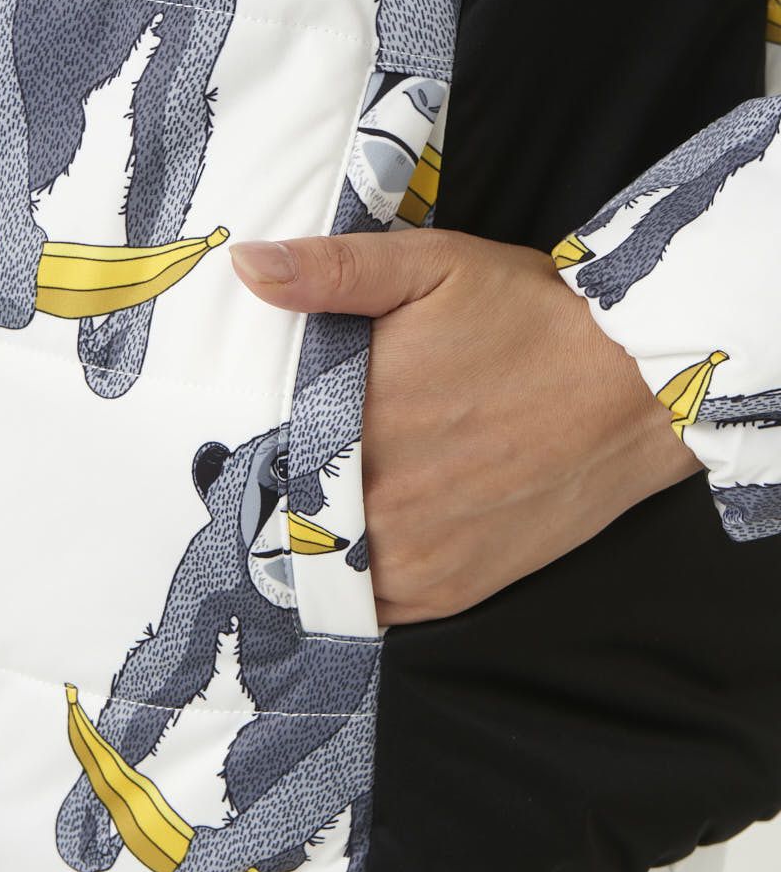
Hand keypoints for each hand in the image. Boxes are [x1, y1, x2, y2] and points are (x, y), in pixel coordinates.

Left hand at [230, 229, 700, 625]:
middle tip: (267, 472)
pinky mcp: (453, 592)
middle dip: (269, 498)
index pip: (256, 462)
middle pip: (284, 521)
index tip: (233, 442)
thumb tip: (248, 267)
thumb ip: (332, 271)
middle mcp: (382, 510)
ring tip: (309, 506)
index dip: (239, 454)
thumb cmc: (531, 320)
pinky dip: (356, 579)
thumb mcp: (430, 267)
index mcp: (359, 429)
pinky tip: (359, 540)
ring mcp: (418, 562)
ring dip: (310, 543)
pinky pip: (373, 604)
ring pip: (323, 570)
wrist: (637, 388)